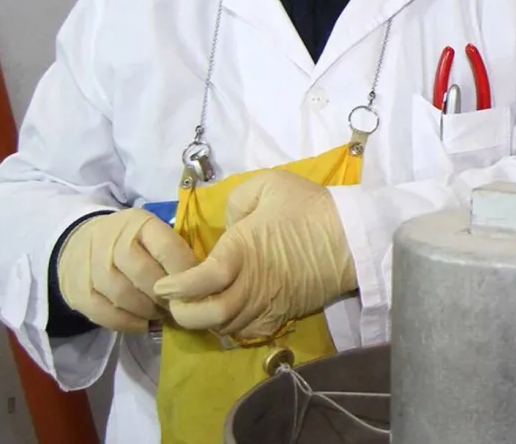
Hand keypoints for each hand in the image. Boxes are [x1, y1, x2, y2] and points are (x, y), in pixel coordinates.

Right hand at [56, 207, 198, 332]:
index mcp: (139, 223)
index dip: (185, 274)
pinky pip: (105, 314)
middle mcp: (112, 240)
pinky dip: (128, 323)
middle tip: (178, 306)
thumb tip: (207, 283)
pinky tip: (142, 323)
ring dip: (148, 312)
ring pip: (124, 296)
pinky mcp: (77, 291)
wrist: (79, 245)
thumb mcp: (154, 234)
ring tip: (161, 314)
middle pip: (145, 276)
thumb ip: (176, 251)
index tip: (197, 289)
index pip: (168, 249)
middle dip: (166, 297)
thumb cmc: (131, 242)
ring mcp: (91, 266)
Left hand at [153, 168, 356, 340]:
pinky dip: (232, 328)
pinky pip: (249, 332)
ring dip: (205, 321)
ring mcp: (268, 303)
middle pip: (208, 315)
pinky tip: (226, 316)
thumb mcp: (269, 184)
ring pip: (226, 327)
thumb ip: (236, 200)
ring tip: (196, 307)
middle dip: (184, 313)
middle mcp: (251, 284)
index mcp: (243, 251)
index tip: (164, 284)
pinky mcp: (283, 314)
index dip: (177, 286)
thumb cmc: (309, 208)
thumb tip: (229, 226)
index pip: (201, 280)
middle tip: (174, 302)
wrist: (351, 237)